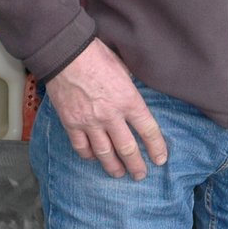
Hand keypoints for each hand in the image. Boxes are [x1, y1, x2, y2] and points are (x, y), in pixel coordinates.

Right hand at [43, 39, 167, 178]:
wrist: (66, 53)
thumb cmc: (97, 55)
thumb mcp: (124, 69)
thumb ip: (129, 89)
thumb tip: (132, 98)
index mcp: (129, 100)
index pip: (148, 130)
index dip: (156, 147)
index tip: (160, 159)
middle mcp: (111, 116)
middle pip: (127, 148)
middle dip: (136, 165)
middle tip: (141, 175)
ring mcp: (90, 122)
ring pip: (104, 153)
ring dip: (113, 167)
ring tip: (119, 174)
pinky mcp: (71, 123)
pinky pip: (81, 147)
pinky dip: (89, 156)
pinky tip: (94, 158)